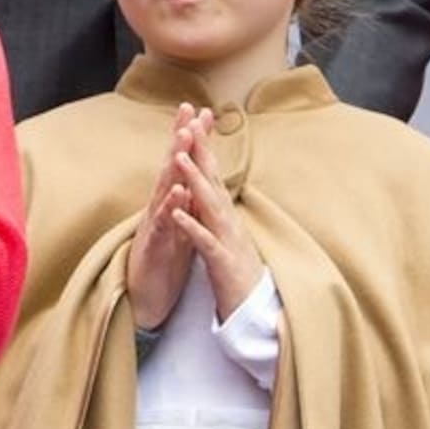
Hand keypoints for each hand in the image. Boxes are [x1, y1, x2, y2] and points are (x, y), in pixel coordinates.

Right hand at [125, 103, 205, 331]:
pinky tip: (178, 190)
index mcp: (170, 202)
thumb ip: (184, 200)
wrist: (146, 297)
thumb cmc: (163, 260)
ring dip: (174, 162)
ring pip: (164, 187)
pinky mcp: (154, 244)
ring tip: (184, 138)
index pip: (181, 164)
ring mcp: (155, 223)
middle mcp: (159, 206)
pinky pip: (163, 222)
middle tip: (188, 110)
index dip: (190, 138)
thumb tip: (194, 176)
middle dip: (179, 137)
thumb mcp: (178, 225)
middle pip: (169, 166)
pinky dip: (171, 205)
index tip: (202, 111)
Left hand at [170, 128, 263, 321]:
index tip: (192, 118)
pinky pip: (205, 242)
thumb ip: (215, 207)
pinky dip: (191, 226)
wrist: (253, 309)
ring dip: (194, 182)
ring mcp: (228, 240)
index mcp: (224, 213)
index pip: (212, 173)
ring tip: (179, 159)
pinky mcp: (223, 263)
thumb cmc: (236, 268)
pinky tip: (176, 213)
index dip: (203, 146)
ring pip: (210, 206)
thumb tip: (207, 182)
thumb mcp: (224, 231)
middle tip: (190, 123)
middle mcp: (228, 220)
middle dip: (201, 152)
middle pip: (213, 180)